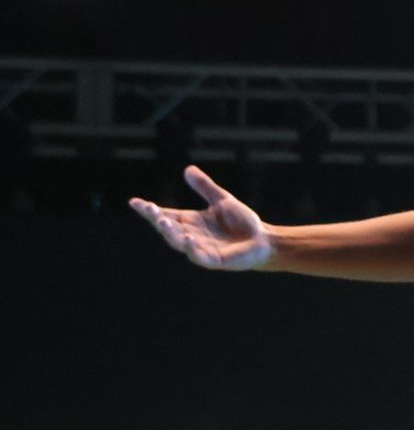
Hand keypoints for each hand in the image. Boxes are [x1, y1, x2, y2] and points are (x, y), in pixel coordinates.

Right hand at [129, 166, 274, 270]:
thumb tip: (187, 169)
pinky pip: (200, 256)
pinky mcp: (214, 260)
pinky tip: (189, 239)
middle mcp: (192, 235)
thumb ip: (205, 187)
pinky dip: (193, 249)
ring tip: (163, 221)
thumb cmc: (242, 221)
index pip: (166, 214)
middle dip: (157, 219)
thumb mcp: (222, 200)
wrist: (263, 240)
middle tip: (148, 209)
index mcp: (191, 221)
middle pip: (168, 228)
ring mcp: (201, 248)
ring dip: (171, 233)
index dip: (149, 210)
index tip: (133, 202)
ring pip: (179, 242)